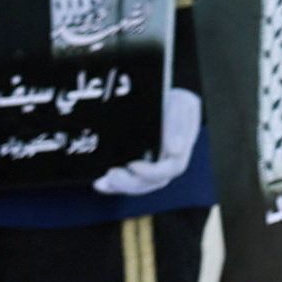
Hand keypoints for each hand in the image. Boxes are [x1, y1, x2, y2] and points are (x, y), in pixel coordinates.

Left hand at [91, 90, 199, 204]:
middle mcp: (168, 161)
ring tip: (103, 182)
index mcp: (181, 148)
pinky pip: (129, 180)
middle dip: (132, 183)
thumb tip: (175, 149)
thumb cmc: (173, 100)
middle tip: (111, 174)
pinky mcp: (138, 165)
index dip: (153, 172)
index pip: (172, 168)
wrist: (160, 95)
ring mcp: (154, 165)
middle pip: (154, 182)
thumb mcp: (181, 103)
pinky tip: (100, 183)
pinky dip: (114, 185)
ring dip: (121, 186)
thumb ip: (178, 124)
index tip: (133, 165)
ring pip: (141, 184)